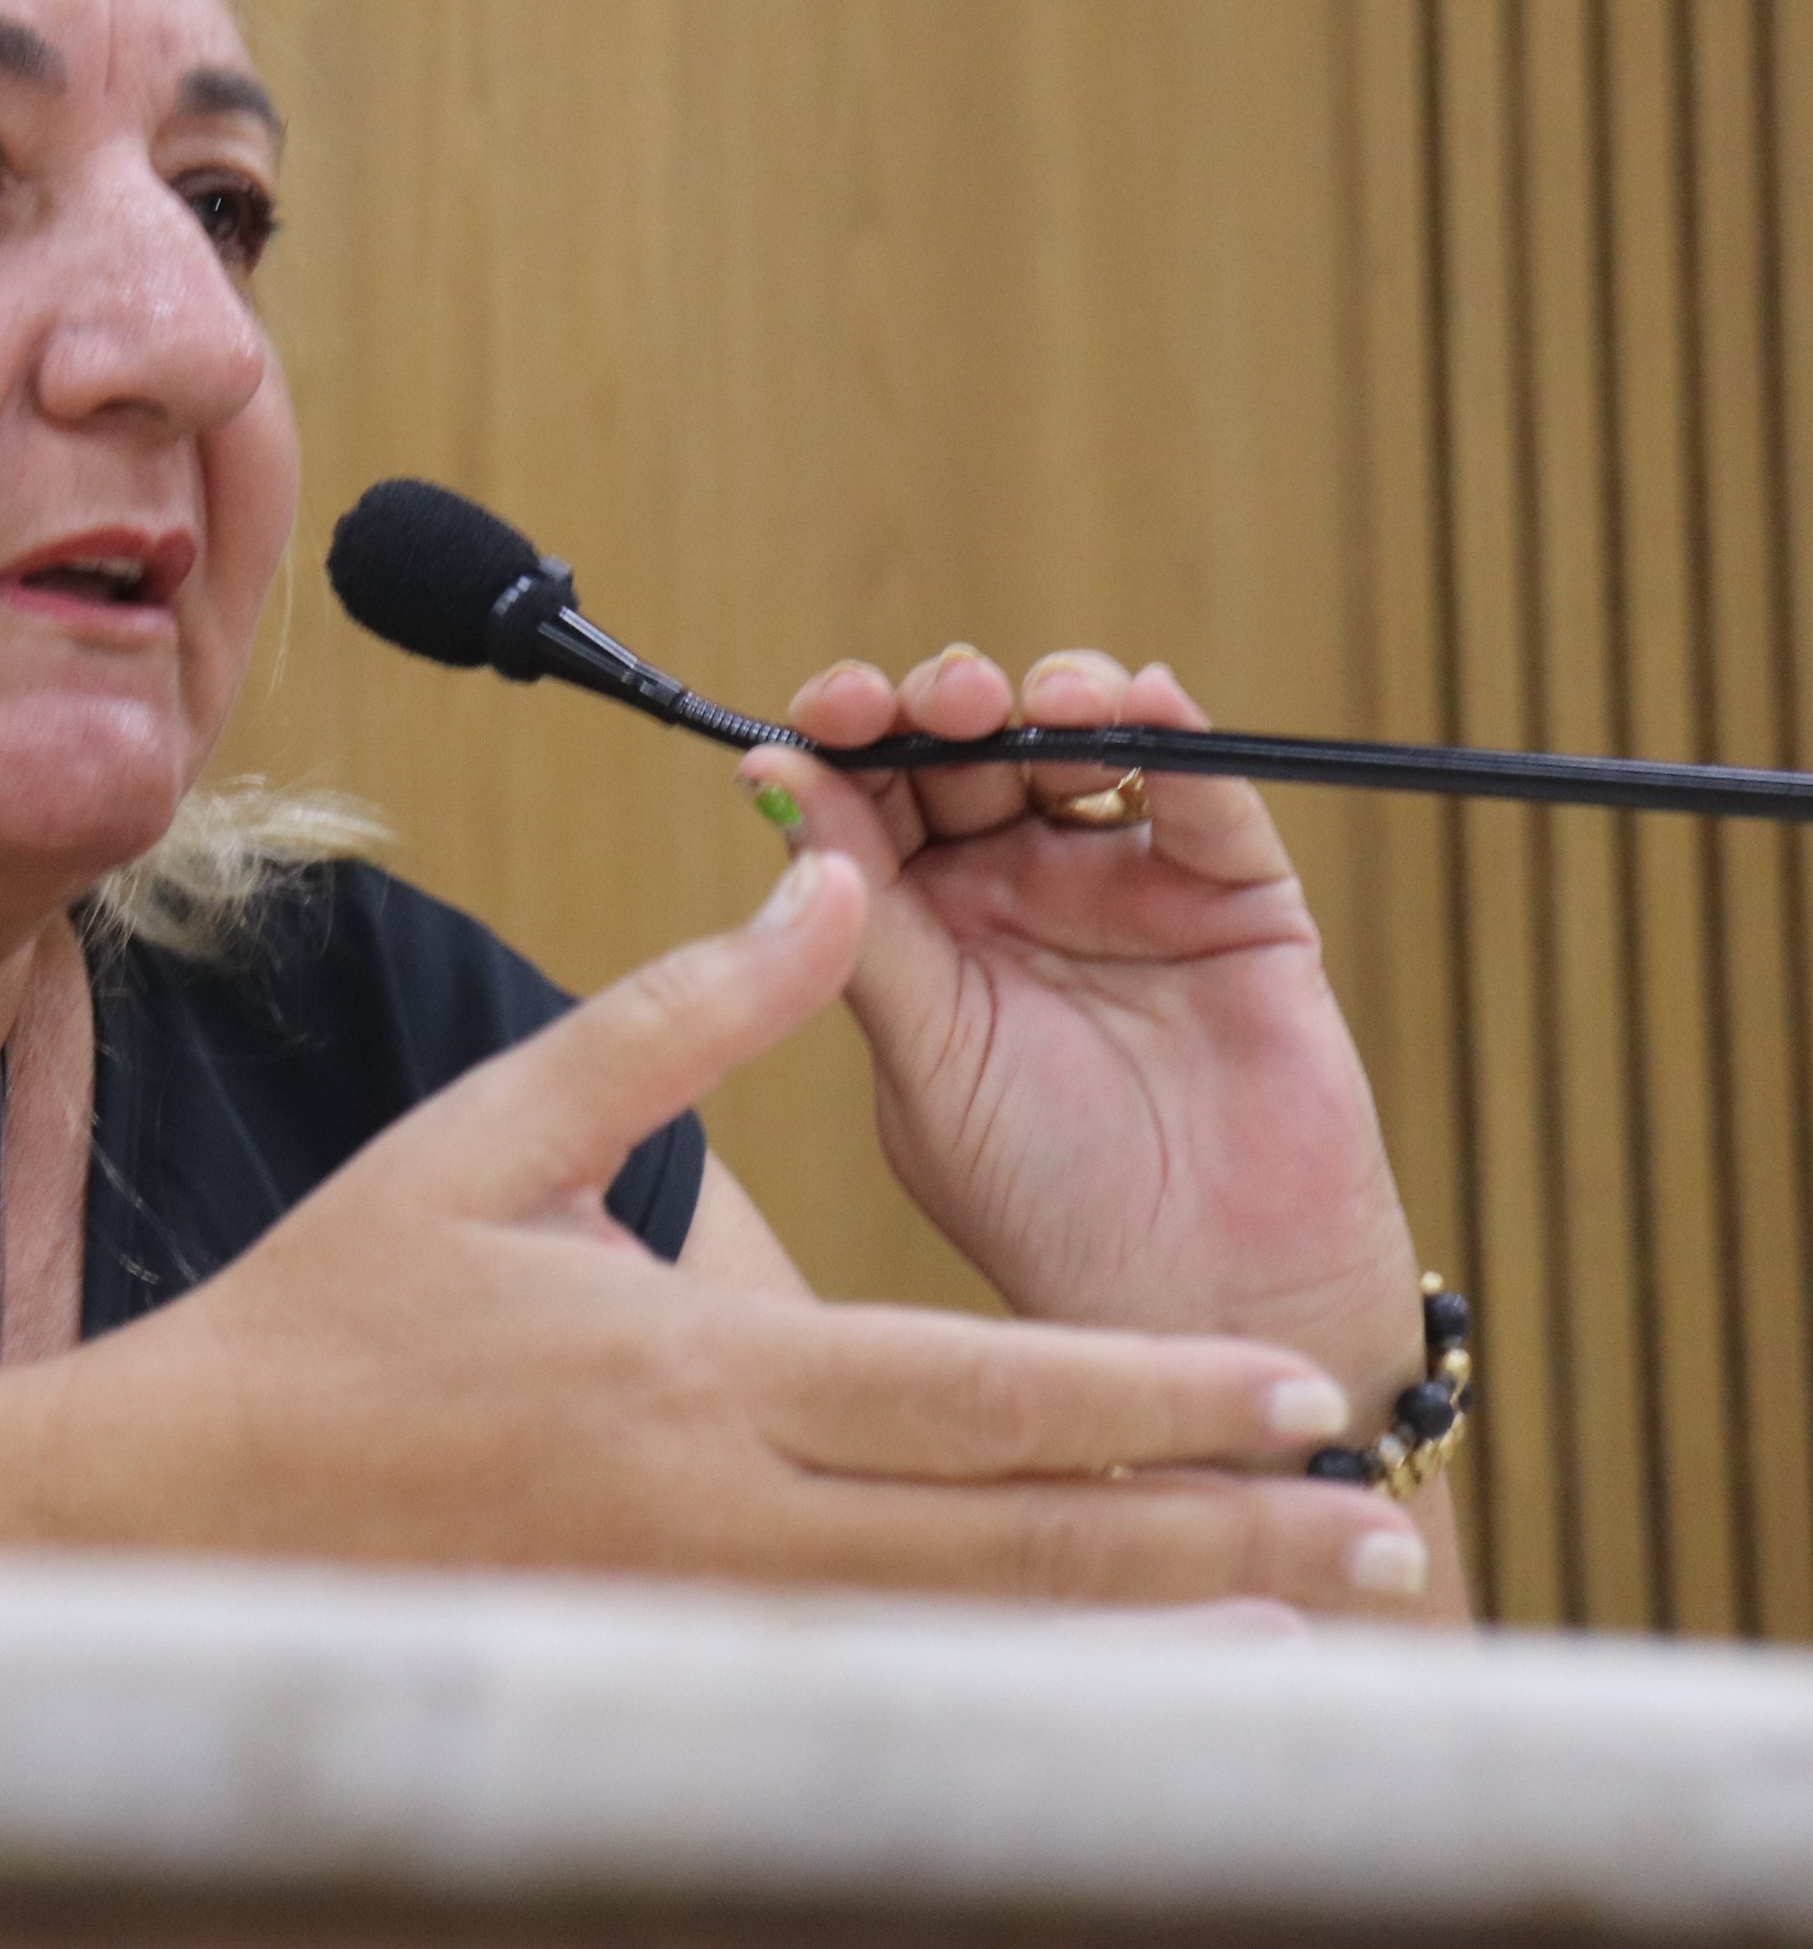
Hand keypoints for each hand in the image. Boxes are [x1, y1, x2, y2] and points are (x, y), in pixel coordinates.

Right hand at [47, 849, 1432, 1610]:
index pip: (980, 1399)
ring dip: (1153, 1635)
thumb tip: (826, 873)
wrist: (195, 1507)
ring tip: (1304, 1626)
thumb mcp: (496, 1130)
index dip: (1150, 1403)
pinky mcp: (672, 1668)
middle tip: (1379, 1539)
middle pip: (1021, 1548)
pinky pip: (887, 1696)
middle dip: (1218, 1543)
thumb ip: (680, 1011)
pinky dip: (1021, 1691)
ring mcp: (702, 1619)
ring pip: (976, 1647)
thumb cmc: (338, 1305)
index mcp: (697, 1370)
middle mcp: (725, 1516)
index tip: (1288, 1396)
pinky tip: (1116, 1688)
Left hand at [754, 650, 1424, 1416]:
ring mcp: (1126, 888)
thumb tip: (771, 778)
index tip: (829, 710)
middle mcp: (1016, 892)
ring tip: (1039, 702)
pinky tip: (1144, 702)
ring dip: (1054, 703)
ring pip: (1084, 752)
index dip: (851, 739)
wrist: (1194, 1307)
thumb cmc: (1041, 1208)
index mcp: (919, 929)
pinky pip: (1206, 799)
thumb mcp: (924, 1057)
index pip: (873, 799)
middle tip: (938, 699)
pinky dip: (1177, 741)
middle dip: (948, 707)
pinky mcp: (1237, 902)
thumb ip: (860, 924)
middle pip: (972, 755)